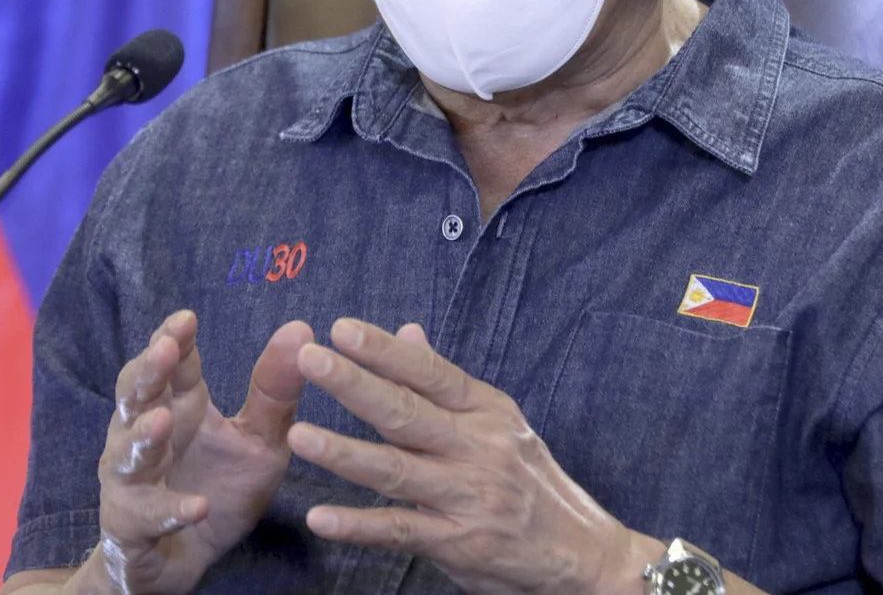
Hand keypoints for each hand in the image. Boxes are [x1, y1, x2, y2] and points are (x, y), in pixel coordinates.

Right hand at [90, 311, 312, 594]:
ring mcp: (132, 482)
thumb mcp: (261, 441)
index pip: (170, 364)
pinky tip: (196, 507)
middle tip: (164, 350)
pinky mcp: (132, 527)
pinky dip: (169, 511)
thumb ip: (276, 391)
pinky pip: (146, 516)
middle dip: (146, 372)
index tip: (187, 318)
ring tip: (163, 421)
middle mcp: (146, 436)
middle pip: (134, 396)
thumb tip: (301, 328)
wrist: (187, 561)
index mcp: (179, 407)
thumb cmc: (220, 489)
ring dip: (142, 437)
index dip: (173, 339)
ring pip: (127, 454)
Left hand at [289, 319, 651, 594]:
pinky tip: (321, 518)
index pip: (429, 374)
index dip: (384, 351)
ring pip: (396, 471)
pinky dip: (358, 525)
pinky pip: (399, 531)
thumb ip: (446, 383)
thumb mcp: (500, 422)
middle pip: (406, 412)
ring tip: (299, 436)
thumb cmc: (532, 481)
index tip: (341, 328)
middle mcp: (477, 448)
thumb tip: (407, 332)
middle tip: (309, 360)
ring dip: (345, 453)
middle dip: (355, 384)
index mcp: (485, 411)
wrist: (583, 553)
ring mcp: (467, 497)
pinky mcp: (458, 544)